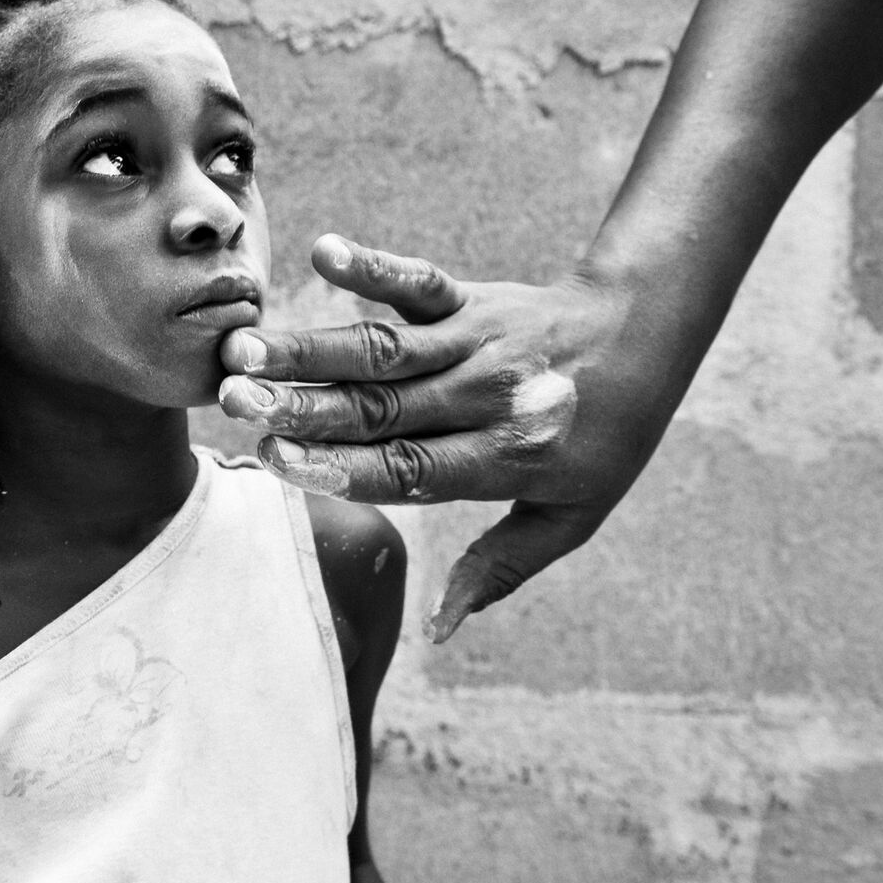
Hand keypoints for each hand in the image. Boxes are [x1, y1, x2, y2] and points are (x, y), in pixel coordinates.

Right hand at [218, 236, 676, 641]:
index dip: (340, 465)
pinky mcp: (470, 299)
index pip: (408, 467)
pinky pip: (418, 284)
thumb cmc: (604, 437)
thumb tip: (440, 631)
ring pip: (379, 350)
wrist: (649, 334)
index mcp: (503, 459)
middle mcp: (483, 399)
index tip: (276, 462)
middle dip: (300, 406)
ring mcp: (475, 344)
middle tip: (232, 402)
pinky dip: (373, 267)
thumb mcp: (569, 518)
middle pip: (379, 407)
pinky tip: (324, 251)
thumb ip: (499, 569)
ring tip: (244, 348)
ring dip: (307, 348)